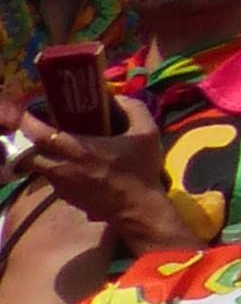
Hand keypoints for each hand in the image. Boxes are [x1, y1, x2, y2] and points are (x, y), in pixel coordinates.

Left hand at [14, 99, 190, 250]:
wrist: (136, 208)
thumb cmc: (140, 168)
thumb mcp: (147, 132)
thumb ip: (132, 108)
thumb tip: (115, 95)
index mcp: (80, 149)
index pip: (41, 135)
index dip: (31, 122)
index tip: (33, 111)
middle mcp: (63, 168)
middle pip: (31, 154)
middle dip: (33, 141)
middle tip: (44, 128)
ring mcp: (61, 185)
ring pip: (40, 167)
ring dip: (44, 155)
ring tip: (60, 145)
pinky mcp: (65, 196)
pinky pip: (52, 178)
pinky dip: (56, 168)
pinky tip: (74, 164)